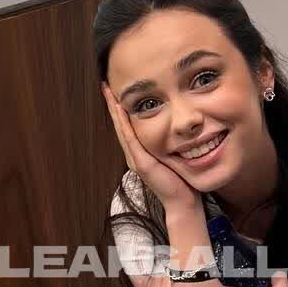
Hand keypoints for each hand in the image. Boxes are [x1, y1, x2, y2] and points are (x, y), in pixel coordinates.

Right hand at [101, 82, 199, 211]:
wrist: (182, 202)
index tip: (116, 90)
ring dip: (114, 109)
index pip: (127, 126)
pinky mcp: (141, 162)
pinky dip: (123, 122)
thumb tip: (177, 126)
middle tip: (105, 84)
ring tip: (107, 91)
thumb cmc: (181, 181)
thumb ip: (170, 143)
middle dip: (112, 104)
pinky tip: (120, 108)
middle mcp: (134, 154)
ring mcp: (135, 158)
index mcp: (140, 153)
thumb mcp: (173, 156)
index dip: (120, 109)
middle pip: (120, 124)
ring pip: (121, 128)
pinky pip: (130, 138)